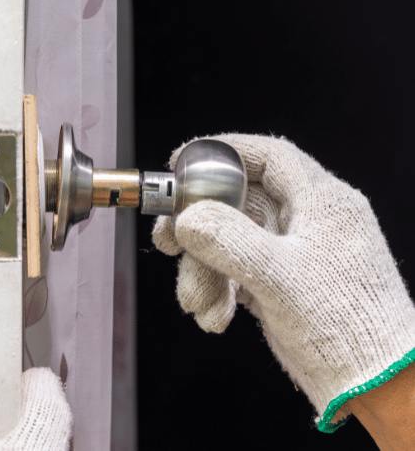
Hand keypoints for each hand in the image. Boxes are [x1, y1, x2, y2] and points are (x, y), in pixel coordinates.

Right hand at [152, 133, 414, 432]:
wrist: (369, 383)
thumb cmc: (346, 326)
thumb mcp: (283, 278)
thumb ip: (231, 243)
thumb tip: (188, 219)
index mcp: (322, 203)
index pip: (271, 157)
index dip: (225, 152)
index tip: (183, 160)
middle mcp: (305, 221)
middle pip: (239, 200)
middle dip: (199, 222)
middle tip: (166, 238)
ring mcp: (288, 251)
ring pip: (230, 239)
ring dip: (204, 270)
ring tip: (197, 302)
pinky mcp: (276, 278)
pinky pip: (234, 269)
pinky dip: (217, 289)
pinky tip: (215, 316)